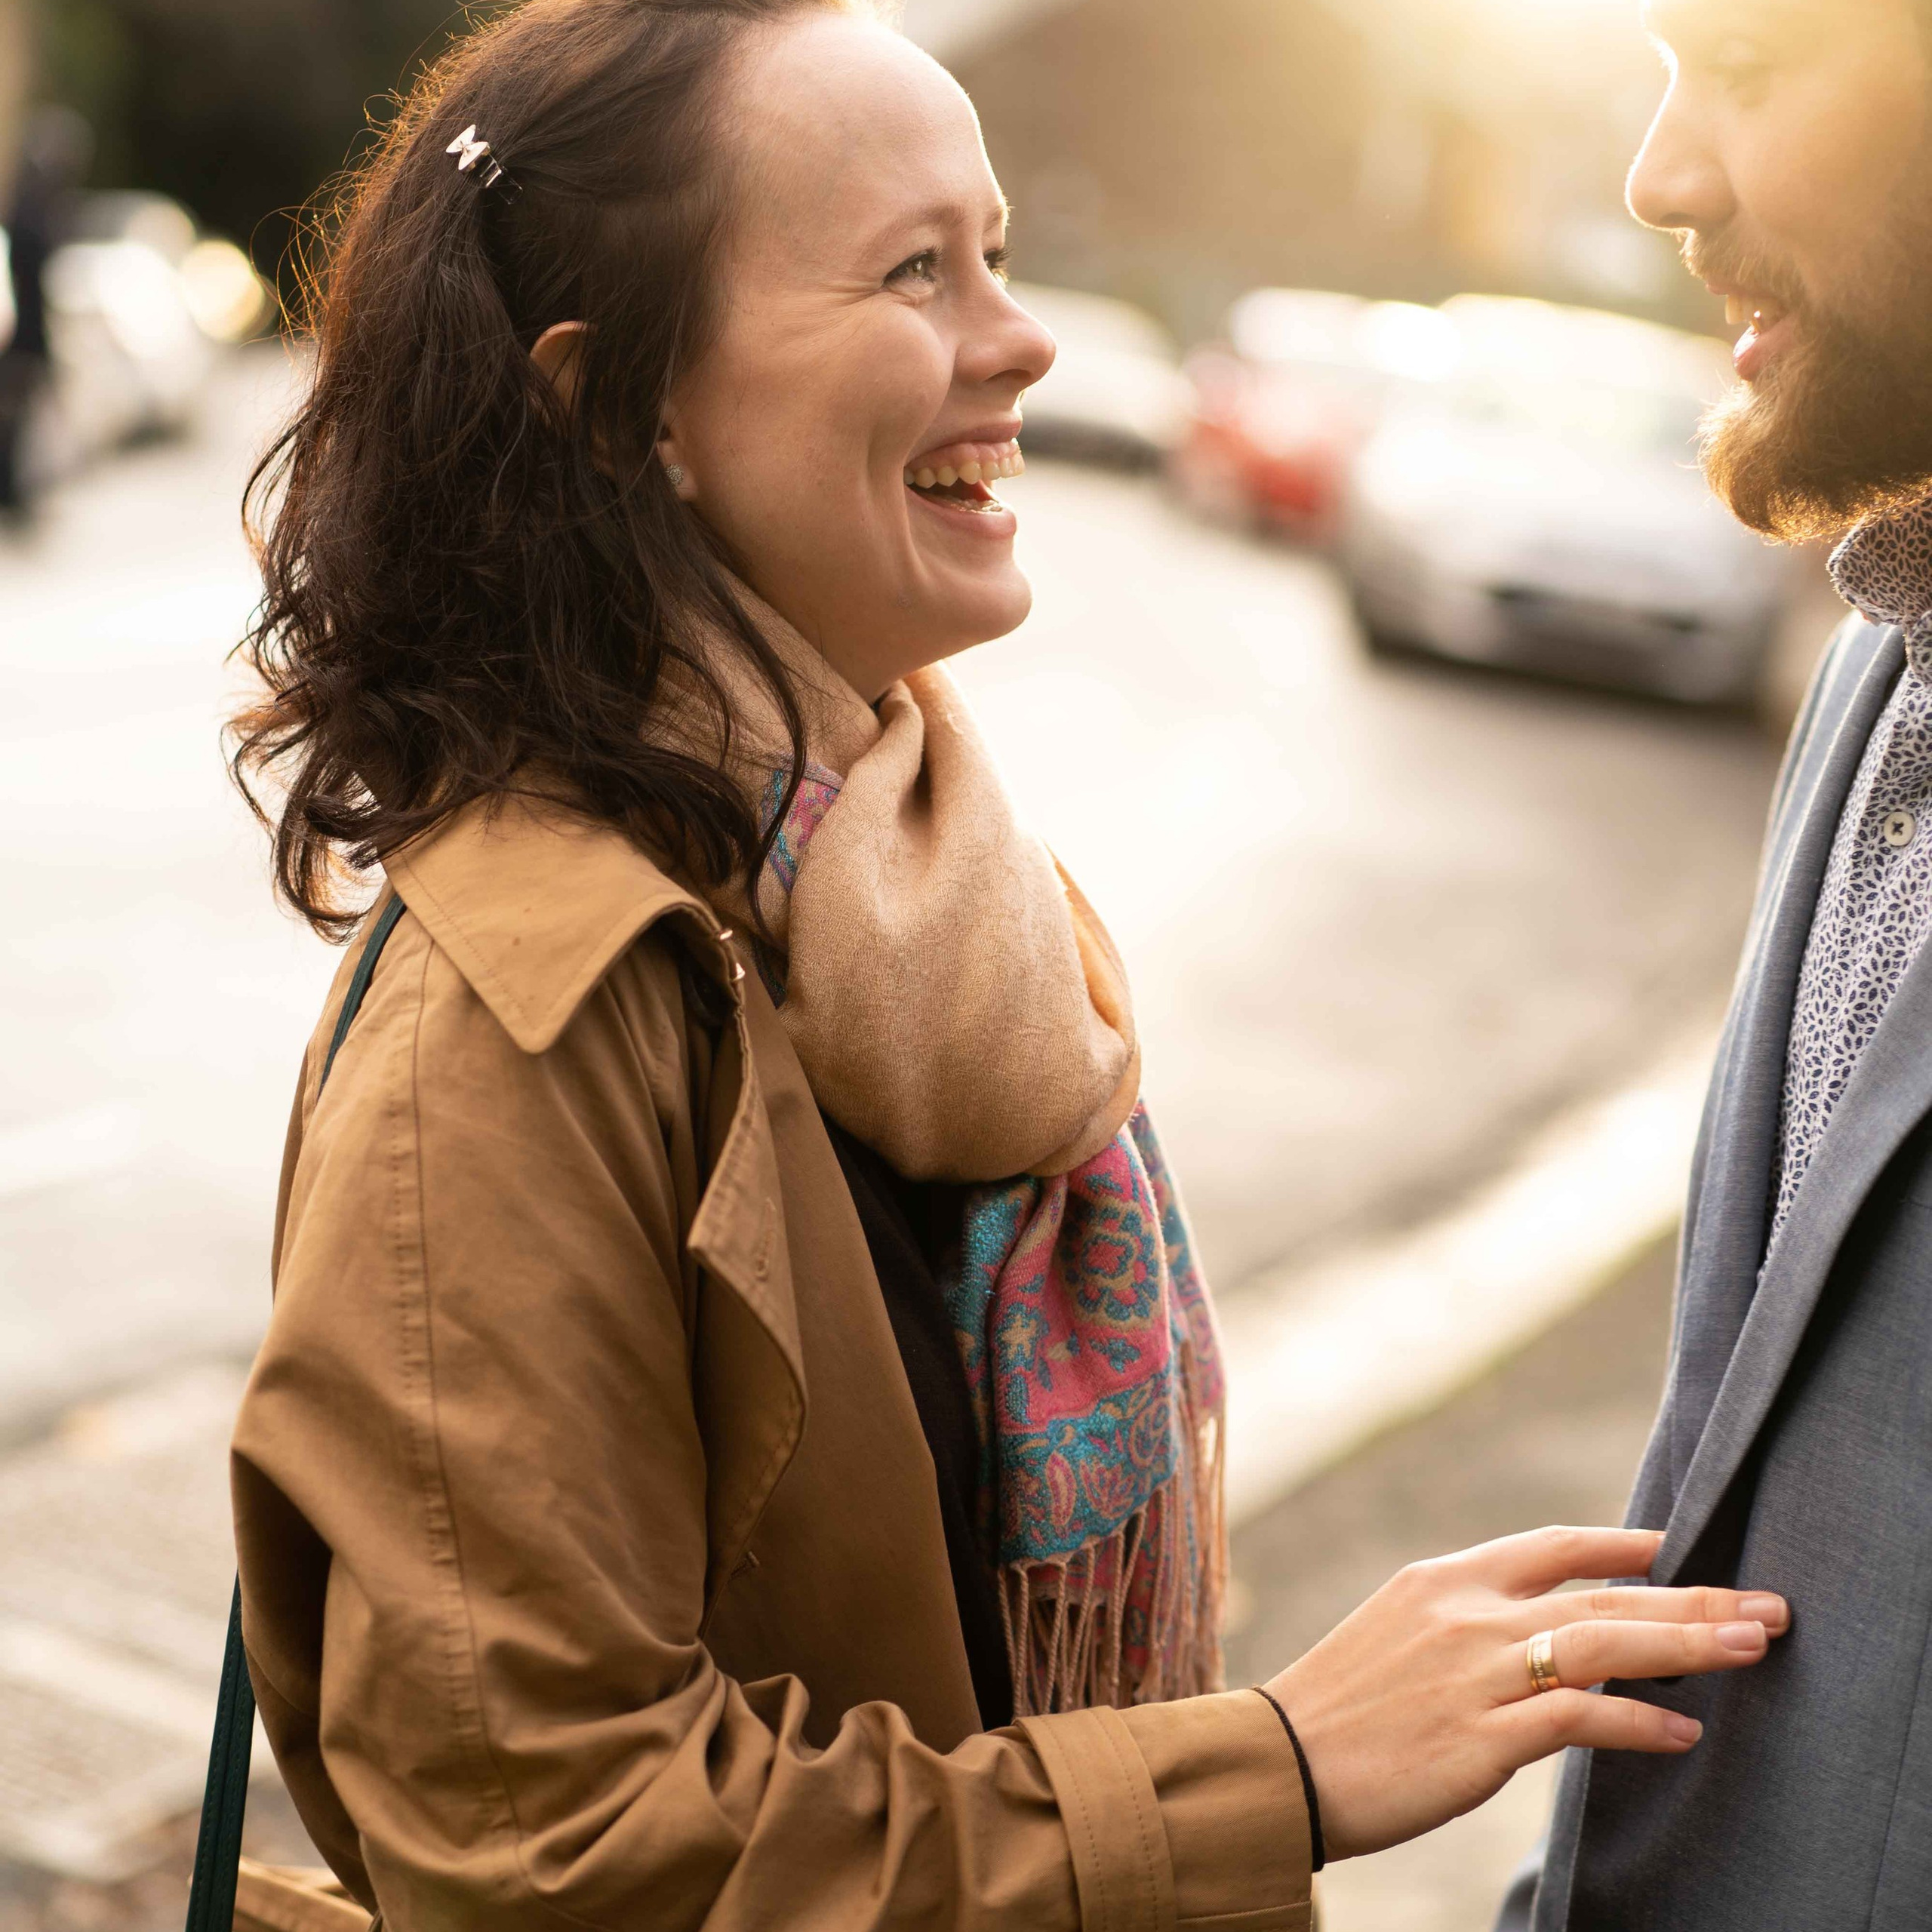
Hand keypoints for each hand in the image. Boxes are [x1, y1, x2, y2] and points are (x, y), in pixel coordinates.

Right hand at [1264, 1525, 1788, 1859]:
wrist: (1278, 1761)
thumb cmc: (1339, 1706)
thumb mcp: (1398, 1631)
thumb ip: (1469, 1622)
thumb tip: (1546, 1632)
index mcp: (1443, 1578)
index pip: (1553, 1544)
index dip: (1625, 1545)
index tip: (1681, 1548)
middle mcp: (1465, 1613)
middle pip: (1600, 1594)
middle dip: (1692, 1599)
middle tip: (1765, 1606)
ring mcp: (1474, 1674)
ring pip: (1602, 1645)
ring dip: (1686, 1645)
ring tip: (1751, 1648)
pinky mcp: (1479, 1738)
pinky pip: (1577, 1721)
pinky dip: (1637, 1725)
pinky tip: (1683, 1733)